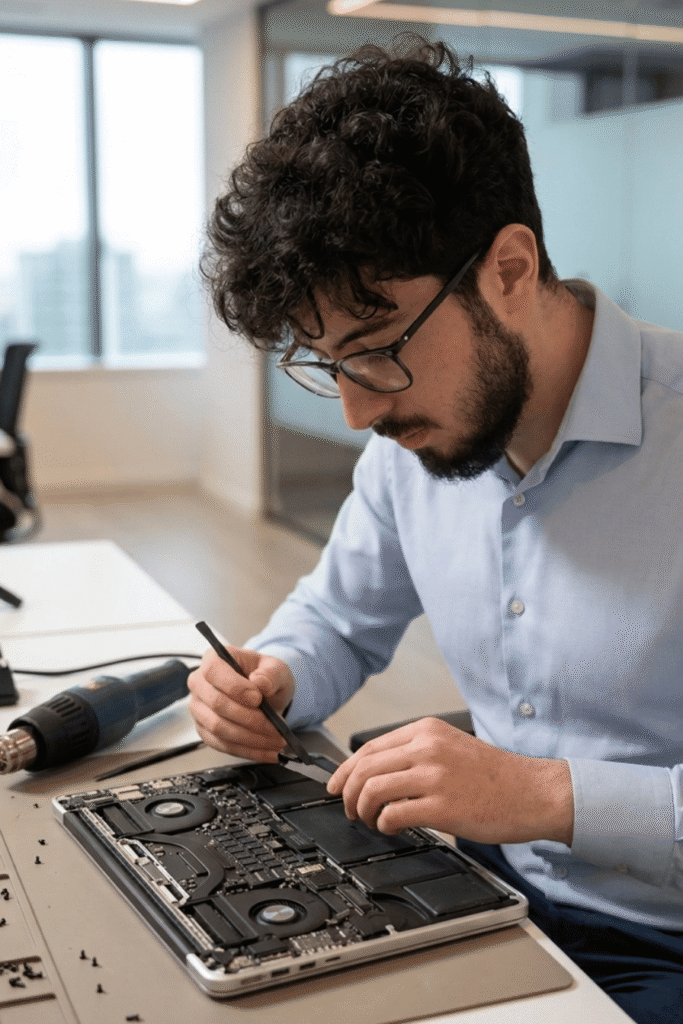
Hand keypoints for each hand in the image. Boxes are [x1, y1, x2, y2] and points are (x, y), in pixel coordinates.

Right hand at [188, 646, 294, 761]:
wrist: (265, 695)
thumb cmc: (265, 677)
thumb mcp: (276, 669)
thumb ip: (271, 674)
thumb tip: (260, 683)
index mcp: (214, 659)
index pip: (213, 671)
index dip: (234, 687)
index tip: (258, 699)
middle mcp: (200, 683)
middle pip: (216, 704)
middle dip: (249, 718)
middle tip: (274, 726)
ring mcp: (199, 708)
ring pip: (219, 728)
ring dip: (250, 738)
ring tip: (276, 740)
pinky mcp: (204, 730)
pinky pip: (222, 745)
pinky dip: (247, 750)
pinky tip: (267, 751)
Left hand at [327, 717, 573, 845]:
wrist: (533, 792)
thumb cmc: (496, 775)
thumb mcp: (452, 746)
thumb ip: (417, 752)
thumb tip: (377, 771)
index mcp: (427, 730)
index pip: (369, 747)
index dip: (345, 770)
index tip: (337, 785)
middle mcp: (427, 748)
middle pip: (364, 768)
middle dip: (348, 793)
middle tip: (349, 809)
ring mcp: (434, 776)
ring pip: (372, 790)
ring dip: (362, 810)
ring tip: (369, 821)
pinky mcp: (442, 806)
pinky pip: (393, 814)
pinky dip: (383, 824)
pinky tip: (390, 827)